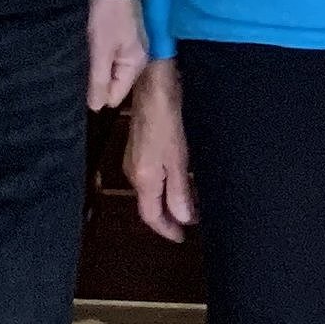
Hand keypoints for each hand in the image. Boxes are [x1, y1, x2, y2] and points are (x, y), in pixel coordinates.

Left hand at [86, 0, 148, 111]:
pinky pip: (111, 61)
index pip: (115, 96)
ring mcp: (132, 52)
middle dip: (97, 83)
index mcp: (135, 66)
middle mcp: (137, 62)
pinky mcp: (125, 42)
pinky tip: (90, 53)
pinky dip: (100, 59)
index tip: (81, 85)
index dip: (97, 94)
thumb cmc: (108, 16)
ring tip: (82, 62)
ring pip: (112, 73)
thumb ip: (99, 80)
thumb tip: (95, 108)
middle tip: (79, 73)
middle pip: (115, 86)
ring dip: (97, 70)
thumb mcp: (100, 49)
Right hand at [125, 59, 195, 240]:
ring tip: (190, 207)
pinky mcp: (140, 147)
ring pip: (152, 190)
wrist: (153, 85)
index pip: (152, 216)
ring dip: (169, 201)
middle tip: (190, 225)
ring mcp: (135, 159)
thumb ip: (180, 190)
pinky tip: (181, 181)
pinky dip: (166, 185)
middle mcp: (135, 173)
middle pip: (150, 205)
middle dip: (169, 218)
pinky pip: (152, 176)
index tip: (182, 239)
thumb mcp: (178, 158)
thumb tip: (184, 218)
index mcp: (143, 179)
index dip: (167, 230)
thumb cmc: (167, 119)